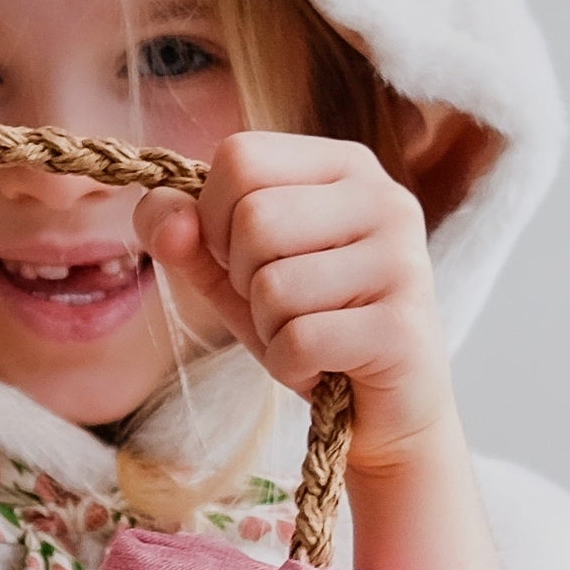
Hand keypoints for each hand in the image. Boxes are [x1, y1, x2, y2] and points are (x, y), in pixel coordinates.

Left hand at [135, 133, 455, 471]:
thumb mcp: (235, 275)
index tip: (245, 260)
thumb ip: (186, 236)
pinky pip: (299, 340)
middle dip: (244, 281)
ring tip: (310, 341)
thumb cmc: (310, 331)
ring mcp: (402, 261)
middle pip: (255, 218)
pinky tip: (325, 369)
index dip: (214, 217)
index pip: (241, 156)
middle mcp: (384, 199)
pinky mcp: (402, 327)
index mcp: (344, 166)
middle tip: (285, 309)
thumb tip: (167, 222)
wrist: (384, 412)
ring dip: (270, 331)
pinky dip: (291, 367)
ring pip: (273, 285)